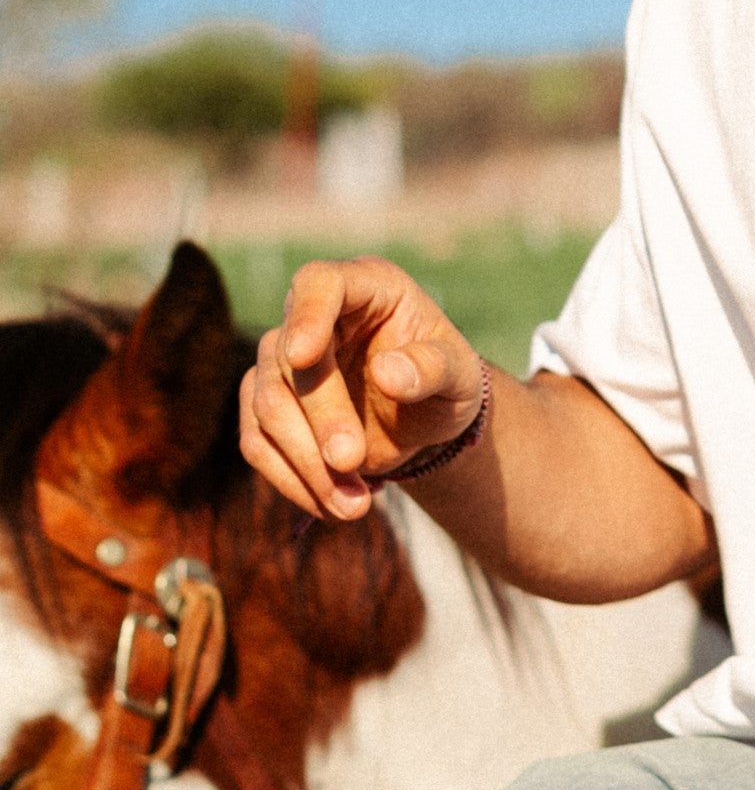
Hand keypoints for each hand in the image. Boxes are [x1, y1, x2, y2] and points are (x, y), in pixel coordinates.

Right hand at [239, 256, 484, 521]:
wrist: (424, 420)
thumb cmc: (446, 384)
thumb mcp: (461, 377)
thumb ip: (433, 368)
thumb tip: (388, 371)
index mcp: (367, 288)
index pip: (319, 284)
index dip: (306, 315)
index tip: (303, 355)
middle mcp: (315, 316)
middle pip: (290, 363)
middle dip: (320, 419)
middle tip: (352, 463)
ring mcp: (282, 361)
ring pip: (267, 407)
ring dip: (306, 463)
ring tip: (355, 506)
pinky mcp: (266, 406)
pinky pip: (258, 443)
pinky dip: (292, 481)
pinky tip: (335, 505)